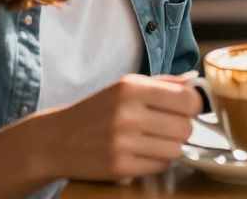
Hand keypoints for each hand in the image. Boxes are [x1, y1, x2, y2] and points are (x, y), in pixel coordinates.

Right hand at [43, 72, 202, 180]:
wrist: (54, 140)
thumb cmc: (96, 111)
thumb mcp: (124, 86)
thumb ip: (161, 82)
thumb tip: (192, 80)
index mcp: (132, 88)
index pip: (188, 99)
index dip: (192, 107)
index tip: (183, 110)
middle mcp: (127, 113)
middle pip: (185, 128)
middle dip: (181, 129)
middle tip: (166, 128)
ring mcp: (122, 142)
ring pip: (176, 149)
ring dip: (170, 147)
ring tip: (154, 141)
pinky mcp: (118, 167)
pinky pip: (160, 166)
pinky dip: (157, 161)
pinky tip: (143, 153)